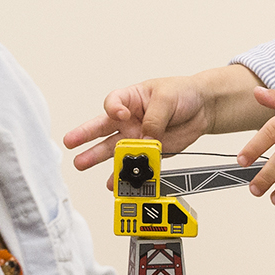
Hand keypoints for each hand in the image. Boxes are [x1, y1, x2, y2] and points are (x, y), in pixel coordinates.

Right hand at [63, 75, 214, 169]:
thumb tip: (146, 139)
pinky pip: (134, 163)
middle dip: (85, 135)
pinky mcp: (149, 150)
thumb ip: (154, 118)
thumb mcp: (167, 98)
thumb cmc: (183, 93)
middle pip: (103, 126)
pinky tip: (114, 181)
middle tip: (71, 142)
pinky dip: (124, 173)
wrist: (203, 109)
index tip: (120, 114)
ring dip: (97, 156)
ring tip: (81, 162)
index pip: (114, 103)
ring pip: (113, 147)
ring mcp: (137, 136)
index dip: (114, 109)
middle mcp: (130, 119)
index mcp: (131, 99)